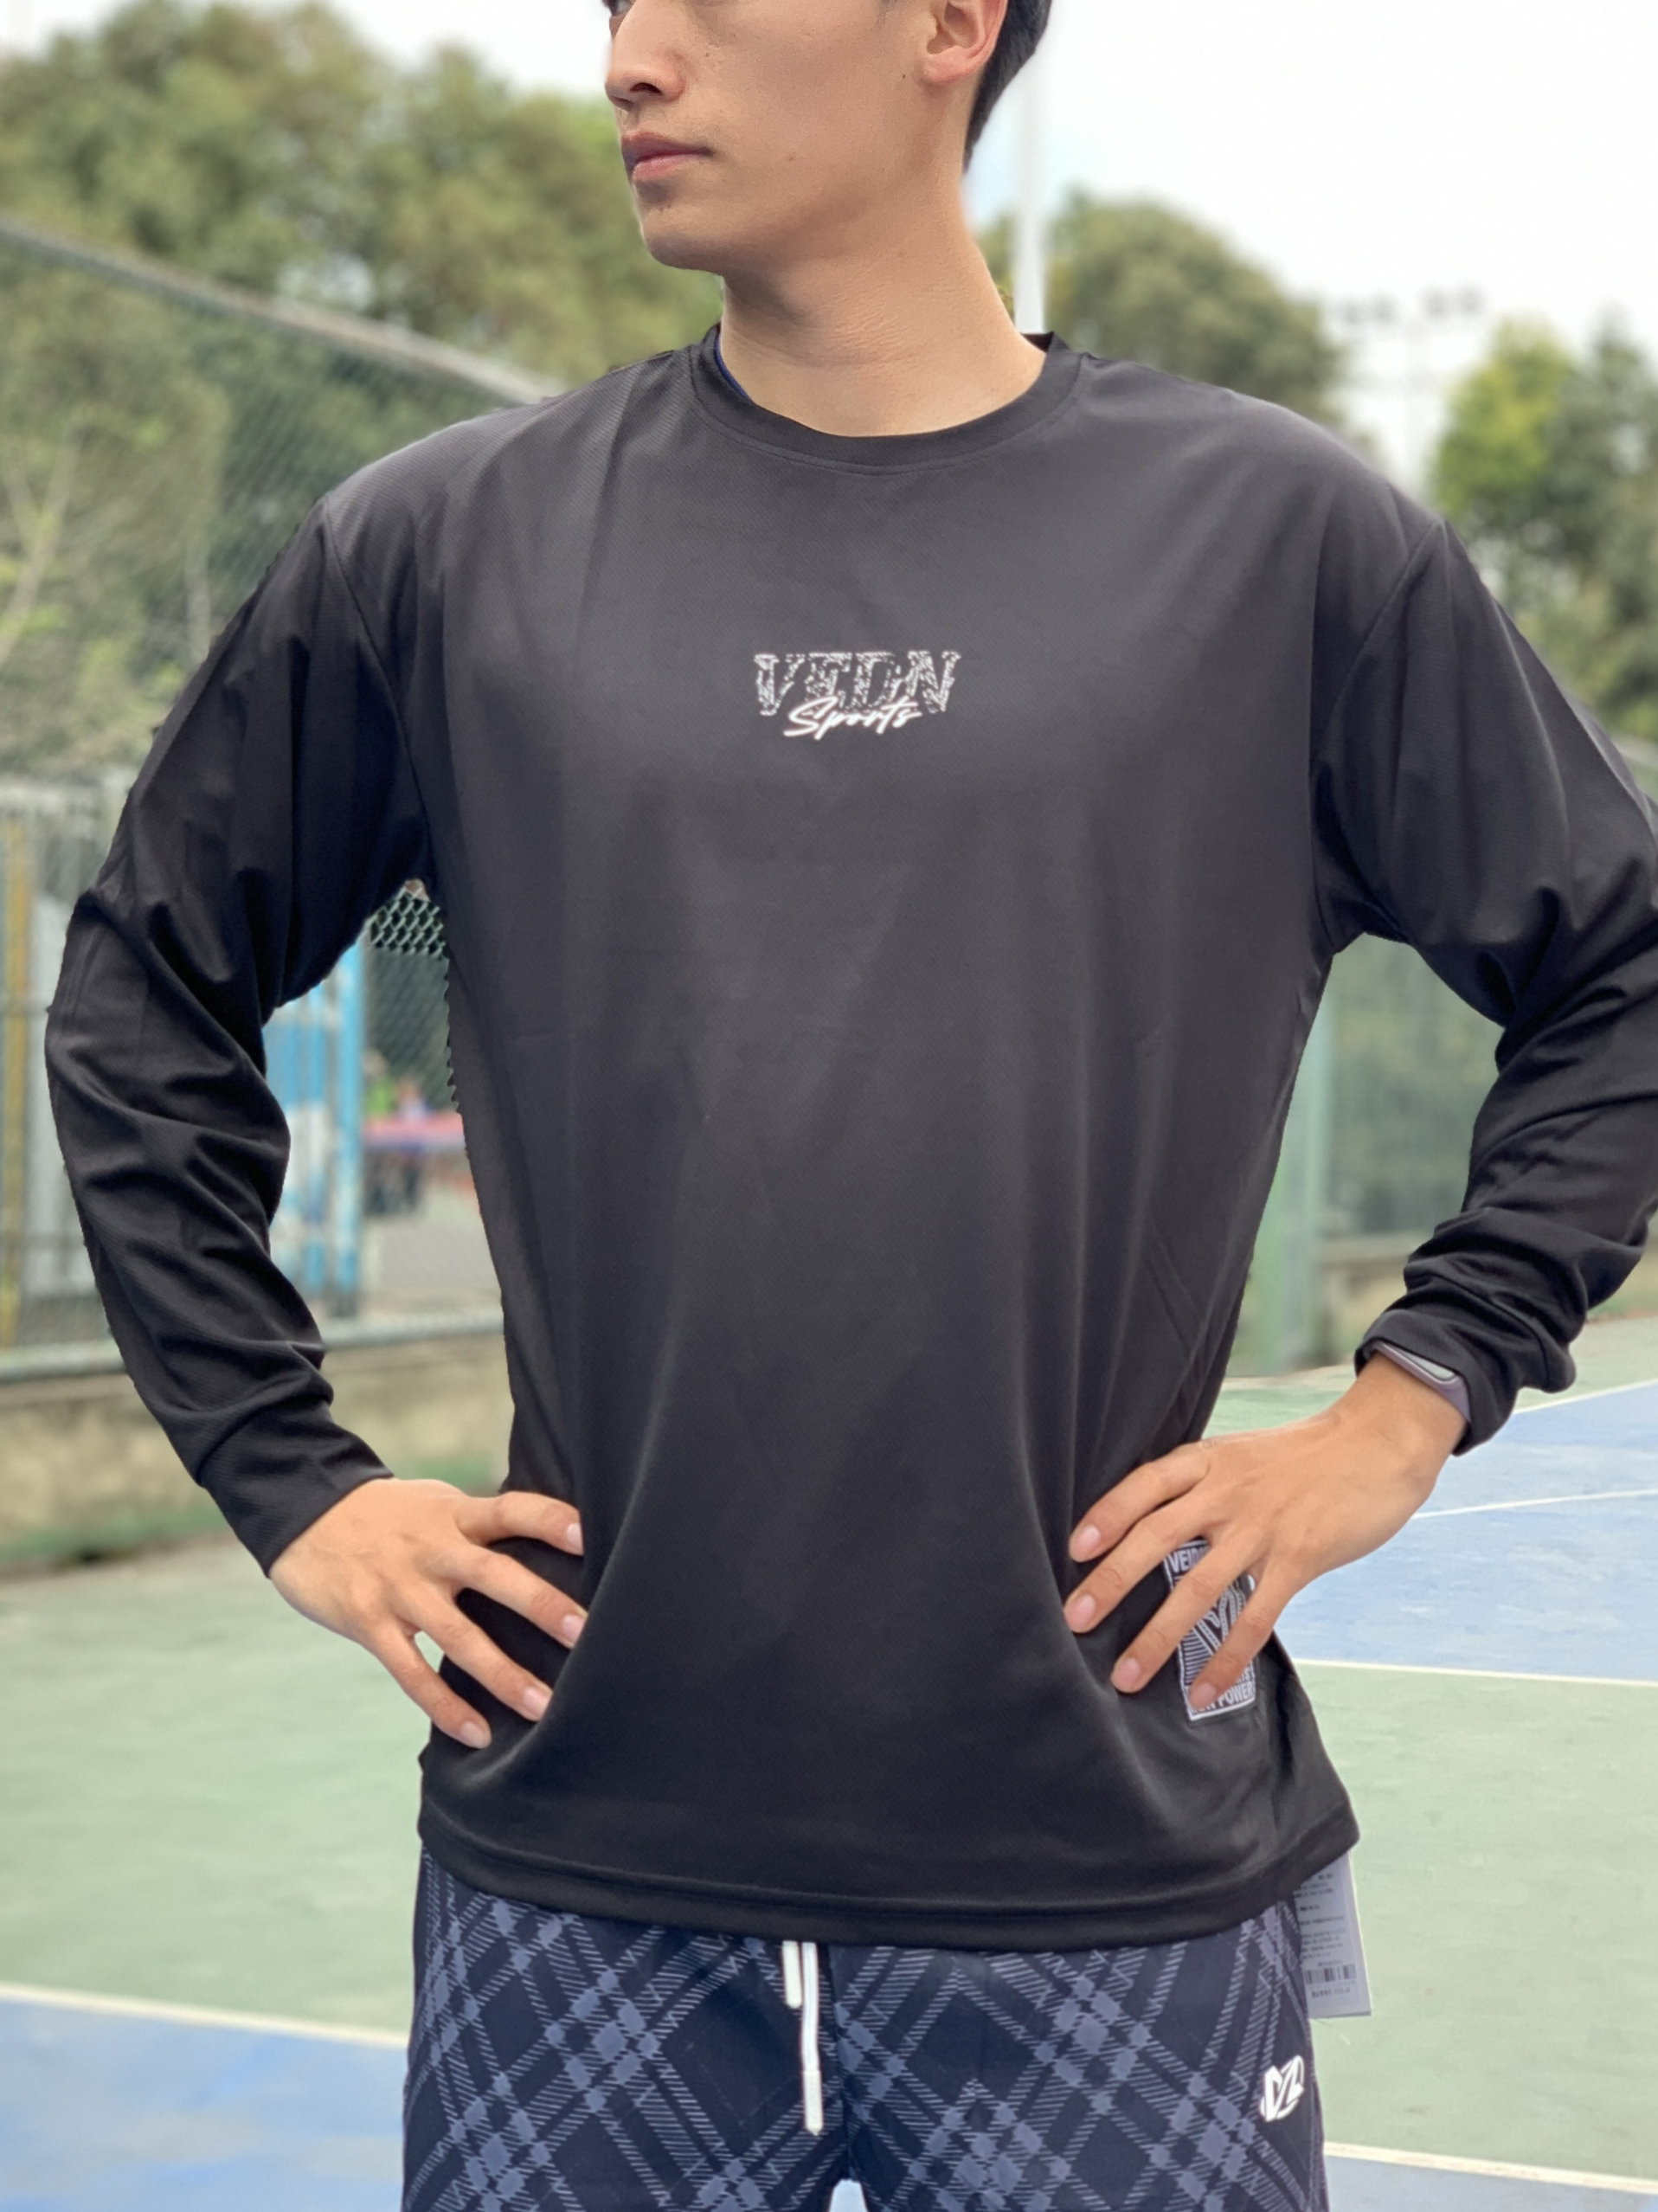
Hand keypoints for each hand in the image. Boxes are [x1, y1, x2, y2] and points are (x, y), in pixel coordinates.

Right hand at [269, 1478, 585, 1748]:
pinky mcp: (370, 1623)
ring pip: (459, 1636)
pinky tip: (478, 1733)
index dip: (548, 1519)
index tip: (588, 1536)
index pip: (510, 1510)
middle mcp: (432, 1550)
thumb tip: (553, 1542)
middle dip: (541, 1605)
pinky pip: (412, 1673)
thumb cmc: (390, 1516)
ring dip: (503, 1674)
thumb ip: (483, 1525)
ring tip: (544, 1707)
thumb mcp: (437, 1504)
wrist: (305, 1516)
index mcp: (454, 1515)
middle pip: (494, 1575)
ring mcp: (400, 1589)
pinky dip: (445, 1706)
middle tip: (586, 1634)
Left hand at [1065, 1355, 1465, 1707]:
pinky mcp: (1297, 1560)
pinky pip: (1254, 1618)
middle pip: (1157, 1537)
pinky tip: (1202, 1689)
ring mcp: (1261, 1528)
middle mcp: (1226, 1492)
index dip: (1107, 1514)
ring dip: (1158, 1636)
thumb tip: (1144, 1525)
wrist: (1376, 1445)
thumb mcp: (1238, 1454)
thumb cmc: (1300, 1456)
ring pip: (1200, 1587)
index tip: (1074, 1549)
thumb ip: (1197, 1484)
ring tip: (1126, 1676)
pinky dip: (1225, 1658)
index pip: (1144, 1484)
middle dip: (1114, 1581)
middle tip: (1074, 1620)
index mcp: (1207, 1461)